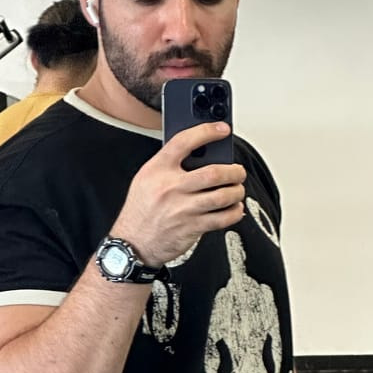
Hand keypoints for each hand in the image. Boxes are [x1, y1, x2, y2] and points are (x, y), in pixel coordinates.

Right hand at [113, 123, 245, 269]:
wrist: (133, 242)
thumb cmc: (141, 209)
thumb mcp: (146, 178)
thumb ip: (168, 164)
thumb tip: (200, 154)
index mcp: (158, 170)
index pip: (184, 142)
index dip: (207, 132)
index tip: (222, 130)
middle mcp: (171, 187)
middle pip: (213, 173)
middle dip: (233, 171)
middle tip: (238, 171)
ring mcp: (183, 209)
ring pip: (222, 196)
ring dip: (236, 192)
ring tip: (237, 189)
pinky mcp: (192, 227)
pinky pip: (222, 219)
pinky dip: (234, 212)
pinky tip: (234, 208)